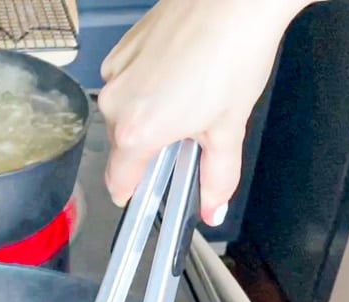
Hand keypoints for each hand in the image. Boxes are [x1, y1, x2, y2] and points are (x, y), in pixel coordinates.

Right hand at [97, 0, 316, 224]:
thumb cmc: (233, 53)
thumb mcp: (228, 127)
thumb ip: (217, 175)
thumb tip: (213, 207)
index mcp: (137, 132)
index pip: (118, 182)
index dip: (137, 191)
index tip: (150, 191)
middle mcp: (115, 103)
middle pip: (124, 145)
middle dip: (152, 146)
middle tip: (191, 133)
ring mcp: (116, 72)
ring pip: (126, 110)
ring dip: (150, 112)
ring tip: (191, 94)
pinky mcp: (123, 47)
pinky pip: (128, 80)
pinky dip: (149, 82)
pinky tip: (181, 70)